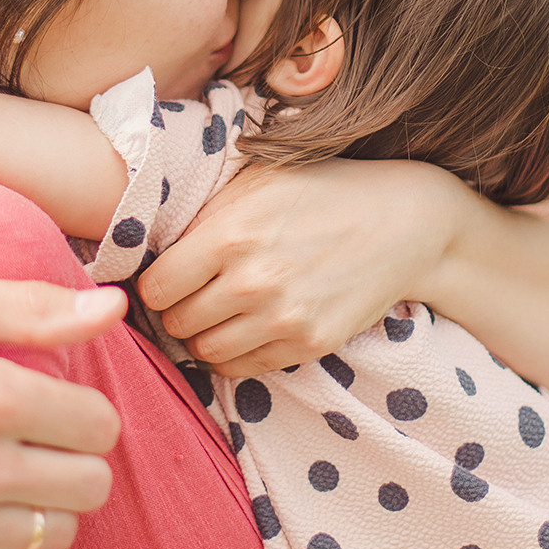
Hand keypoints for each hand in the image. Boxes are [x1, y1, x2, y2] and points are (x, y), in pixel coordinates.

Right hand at [0, 270, 126, 548]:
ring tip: (10, 473)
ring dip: (48, 504)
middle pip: (92, 484)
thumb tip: (114, 309)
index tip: (54, 402)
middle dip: (75, 458)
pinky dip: (11, 547)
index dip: (84, 410)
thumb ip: (32, 304)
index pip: (100, 425)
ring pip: (59, 534)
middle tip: (37, 440)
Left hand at [140, 159, 463, 377]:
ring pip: (204, 351)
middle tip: (190, 295)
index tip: (167, 276)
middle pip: (176, 323)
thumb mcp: (256, 180)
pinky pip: (243, 368)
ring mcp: (282, 318)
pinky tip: (244, 327)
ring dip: (202, 335)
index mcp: (229, 235)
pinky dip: (233, 354)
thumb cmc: (322, 190)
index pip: (155, 288)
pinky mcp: (308, 344)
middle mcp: (252, 281)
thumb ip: (203, 213)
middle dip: (176, 310)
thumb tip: (146, 242)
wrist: (402, 222)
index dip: (155, 284)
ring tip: (216, 312)